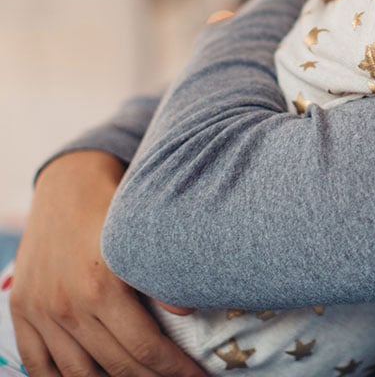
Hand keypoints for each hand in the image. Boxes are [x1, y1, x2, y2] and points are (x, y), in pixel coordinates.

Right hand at [10, 151, 204, 376]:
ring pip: (77, 374)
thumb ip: (160, 275)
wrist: (70, 181)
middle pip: (115, 366)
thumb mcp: (142, 234)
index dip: (175, 369)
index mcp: (103, 286)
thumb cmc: (116, 205)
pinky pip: (37, 365)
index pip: (145, 348)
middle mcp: (68, 305)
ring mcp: (41, 311)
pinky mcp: (22, 310)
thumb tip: (189, 313)